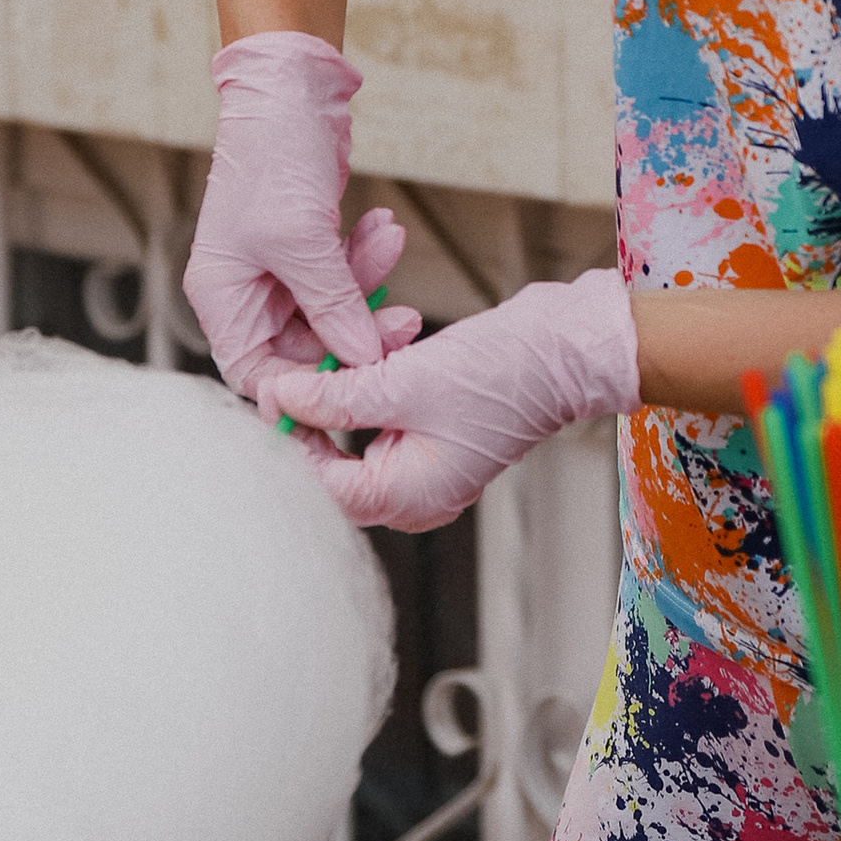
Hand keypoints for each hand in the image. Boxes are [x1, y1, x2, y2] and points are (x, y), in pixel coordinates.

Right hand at [183, 33, 420, 399]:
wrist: (290, 90)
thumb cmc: (274, 156)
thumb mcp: (303, 241)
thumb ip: (334, 306)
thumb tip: (362, 361)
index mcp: (222, 295)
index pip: (256, 372)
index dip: (301, 388)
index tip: (353, 387)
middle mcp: (245, 289)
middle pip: (304, 346)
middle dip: (356, 333)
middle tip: (404, 323)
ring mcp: (277, 269)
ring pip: (332, 311)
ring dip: (368, 286)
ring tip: (391, 244)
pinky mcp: (308, 248)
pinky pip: (343, 277)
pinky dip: (367, 259)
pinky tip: (386, 229)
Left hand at [263, 269, 639, 531]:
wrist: (569, 348)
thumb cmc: (504, 374)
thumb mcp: (404, 381)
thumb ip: (336, 395)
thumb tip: (280, 398)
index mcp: (409, 497)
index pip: (322, 486)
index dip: (292, 439)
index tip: (271, 393)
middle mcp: (415, 492)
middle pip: (337, 462)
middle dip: (319, 410)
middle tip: (298, 368)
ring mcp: (426, 464)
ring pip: (360, 430)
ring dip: (350, 386)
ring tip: (350, 347)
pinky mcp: (435, 433)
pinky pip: (387, 413)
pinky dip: (377, 380)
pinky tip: (388, 342)